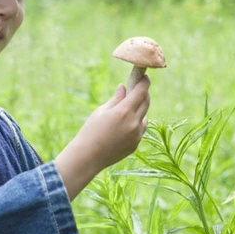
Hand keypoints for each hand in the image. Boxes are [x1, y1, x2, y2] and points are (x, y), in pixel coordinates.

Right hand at [54, 76, 150, 199]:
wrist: (88, 156)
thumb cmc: (91, 131)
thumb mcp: (101, 111)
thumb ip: (116, 99)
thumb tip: (124, 87)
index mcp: (124, 112)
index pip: (141, 92)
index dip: (144, 82)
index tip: (145, 77)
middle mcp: (134, 123)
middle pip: (146, 103)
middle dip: (143, 94)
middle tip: (137, 89)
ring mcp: (136, 135)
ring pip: (144, 117)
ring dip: (140, 110)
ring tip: (127, 110)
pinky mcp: (135, 144)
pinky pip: (140, 130)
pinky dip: (136, 124)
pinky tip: (124, 125)